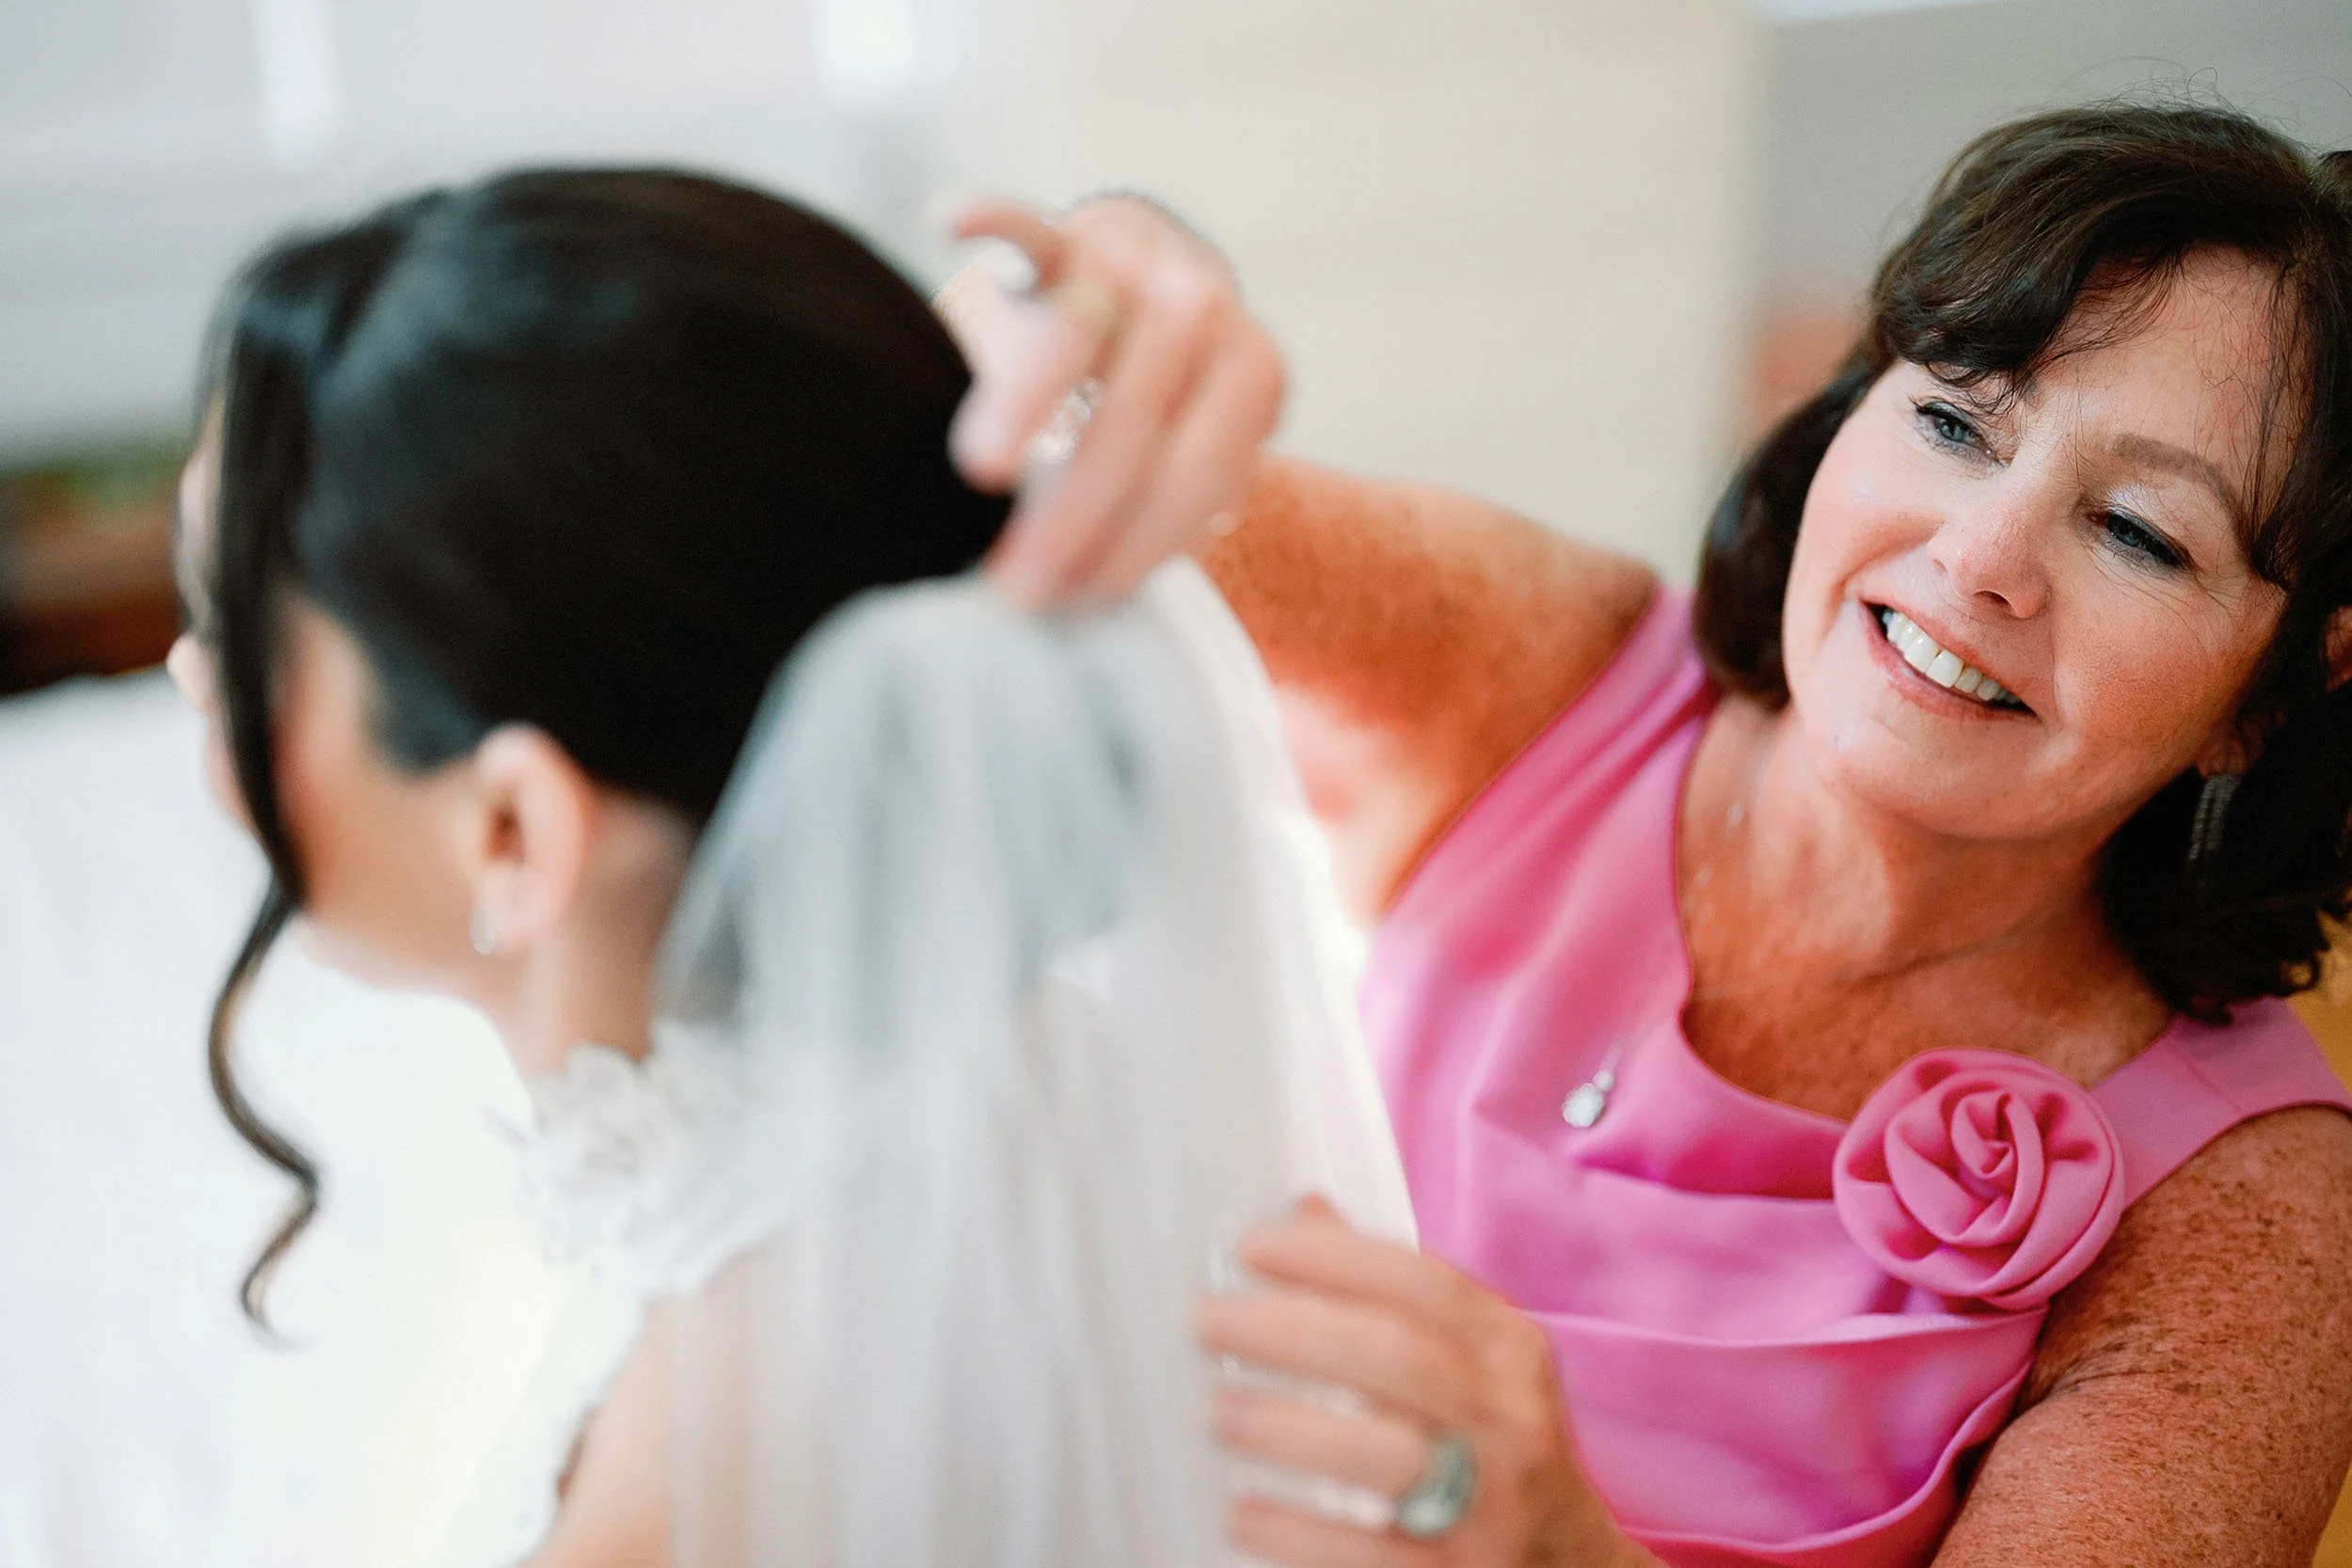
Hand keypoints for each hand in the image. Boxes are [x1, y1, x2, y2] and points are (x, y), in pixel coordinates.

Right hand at [937, 194, 1284, 607]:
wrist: (1161, 278)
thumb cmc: (1171, 404)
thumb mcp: (1195, 452)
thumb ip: (1164, 508)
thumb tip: (1078, 601)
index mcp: (1251, 370)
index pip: (1197, 468)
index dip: (1138, 544)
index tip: (1076, 601)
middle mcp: (1203, 303)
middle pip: (1138, 412)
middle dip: (1079, 508)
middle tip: (1018, 580)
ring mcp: (1132, 261)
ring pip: (1083, 326)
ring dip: (1029, 401)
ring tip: (985, 471)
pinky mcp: (1062, 232)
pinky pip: (1028, 225)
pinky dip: (992, 218)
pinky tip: (950, 223)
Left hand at [1197, 1197, 1648, 1567]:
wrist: (1566, 1563)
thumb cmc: (1496, 1445)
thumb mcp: (1469, 1358)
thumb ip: (1389, 1290)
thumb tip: (1304, 1215)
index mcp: (1508, 1350)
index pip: (1425, 1284)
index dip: (1334, 1260)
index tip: (1254, 1247)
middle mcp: (1508, 1421)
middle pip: (1400, 1359)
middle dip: (1295, 1333)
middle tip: (1210, 1322)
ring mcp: (1488, 1504)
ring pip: (1391, 1458)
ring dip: (1291, 1430)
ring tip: (1219, 1412)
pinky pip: (1369, 1555)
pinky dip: (1298, 1533)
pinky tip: (1243, 1511)